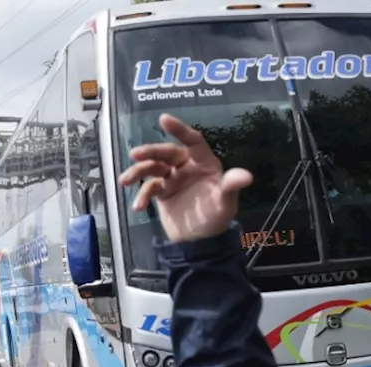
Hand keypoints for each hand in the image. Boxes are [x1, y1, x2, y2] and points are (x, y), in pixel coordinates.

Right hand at [118, 114, 252, 242]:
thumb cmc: (216, 218)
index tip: (163, 119)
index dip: (179, 130)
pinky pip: (149, 187)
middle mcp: (186, 167)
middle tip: (134, 154)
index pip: (192, 141)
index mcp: (203, 163)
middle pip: (166, 153)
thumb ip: (231, 187)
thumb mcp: (226, 203)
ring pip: (153, 167)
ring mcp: (172, 178)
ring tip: (124, 180)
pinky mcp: (161, 192)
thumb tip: (246, 177)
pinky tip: (138, 206)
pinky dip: (141, 195)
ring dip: (138, 172)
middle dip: (150, 152)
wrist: (199, 242)